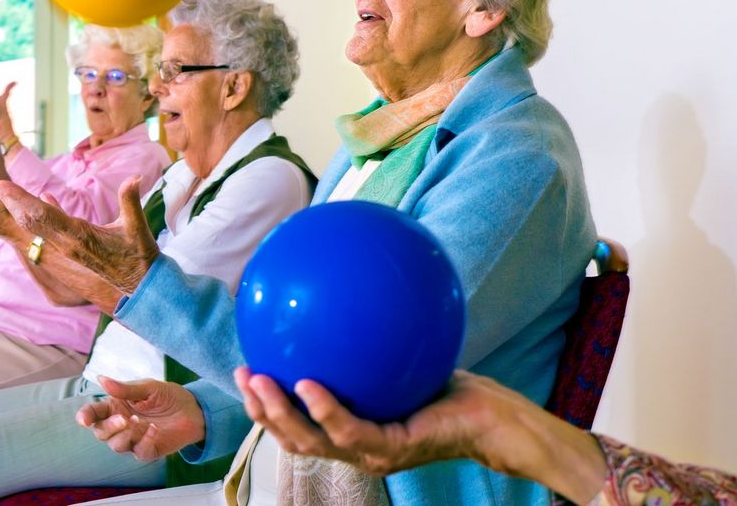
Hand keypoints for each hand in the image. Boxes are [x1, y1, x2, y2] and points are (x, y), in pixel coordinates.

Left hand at [0, 176, 158, 292]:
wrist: (140, 290)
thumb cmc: (140, 260)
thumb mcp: (137, 229)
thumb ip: (130, 201)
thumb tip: (135, 178)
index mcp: (77, 237)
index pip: (40, 215)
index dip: (17, 198)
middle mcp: (66, 244)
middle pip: (30, 220)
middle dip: (9, 200)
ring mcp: (67, 249)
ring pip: (36, 226)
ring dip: (18, 207)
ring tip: (2, 189)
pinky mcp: (72, 250)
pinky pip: (51, 229)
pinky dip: (43, 212)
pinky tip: (43, 197)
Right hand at [76, 376, 206, 460]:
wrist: (193, 409)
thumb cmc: (167, 396)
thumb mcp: (148, 387)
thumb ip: (125, 388)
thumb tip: (101, 379)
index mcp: (116, 407)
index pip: (94, 414)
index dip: (85, 416)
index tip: (84, 420)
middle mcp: (121, 425)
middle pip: (101, 433)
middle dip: (108, 427)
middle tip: (124, 419)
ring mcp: (133, 439)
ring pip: (116, 445)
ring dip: (125, 435)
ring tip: (140, 421)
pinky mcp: (148, 451)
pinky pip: (139, 452)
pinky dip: (145, 441)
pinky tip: (154, 429)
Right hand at [234, 368, 606, 502]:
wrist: (493, 415)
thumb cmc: (449, 385)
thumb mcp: (400, 352)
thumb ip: (370, 333)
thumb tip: (349, 282)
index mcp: (350, 428)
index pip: (297, 423)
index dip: (265, 403)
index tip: (246, 369)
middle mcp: (354, 447)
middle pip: (291, 437)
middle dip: (260, 410)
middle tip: (243, 375)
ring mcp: (370, 454)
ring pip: (308, 440)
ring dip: (278, 413)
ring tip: (259, 382)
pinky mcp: (390, 450)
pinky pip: (347, 429)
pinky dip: (323, 409)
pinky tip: (307, 384)